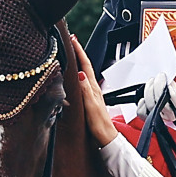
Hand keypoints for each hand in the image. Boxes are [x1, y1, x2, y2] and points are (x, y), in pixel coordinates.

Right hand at [64, 35, 117, 149]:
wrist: (105, 137)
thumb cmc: (99, 124)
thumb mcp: (91, 106)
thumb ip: (85, 90)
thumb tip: (80, 74)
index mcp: (93, 87)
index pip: (85, 65)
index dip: (79, 51)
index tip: (73, 39)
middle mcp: (93, 88)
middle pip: (84, 66)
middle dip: (78, 52)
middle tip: (70, 41)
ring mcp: (91, 93)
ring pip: (83, 73)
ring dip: (77, 62)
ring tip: (70, 53)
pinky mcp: (89, 100)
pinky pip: (82, 82)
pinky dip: (77, 74)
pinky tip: (73, 76)